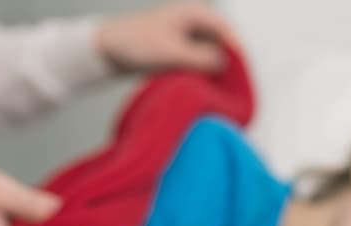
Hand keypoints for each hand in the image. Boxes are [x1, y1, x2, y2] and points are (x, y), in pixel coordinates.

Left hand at [97, 1, 239, 72]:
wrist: (107, 48)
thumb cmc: (135, 44)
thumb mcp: (173, 54)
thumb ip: (202, 58)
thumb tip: (227, 66)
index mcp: (195, 13)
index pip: (228, 32)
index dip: (239, 55)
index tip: (244, 77)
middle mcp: (195, 20)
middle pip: (224, 42)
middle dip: (232, 63)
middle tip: (237, 86)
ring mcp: (189, 33)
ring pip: (215, 51)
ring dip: (219, 68)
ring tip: (224, 88)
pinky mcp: (182, 46)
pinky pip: (203, 58)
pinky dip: (208, 70)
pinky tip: (209, 85)